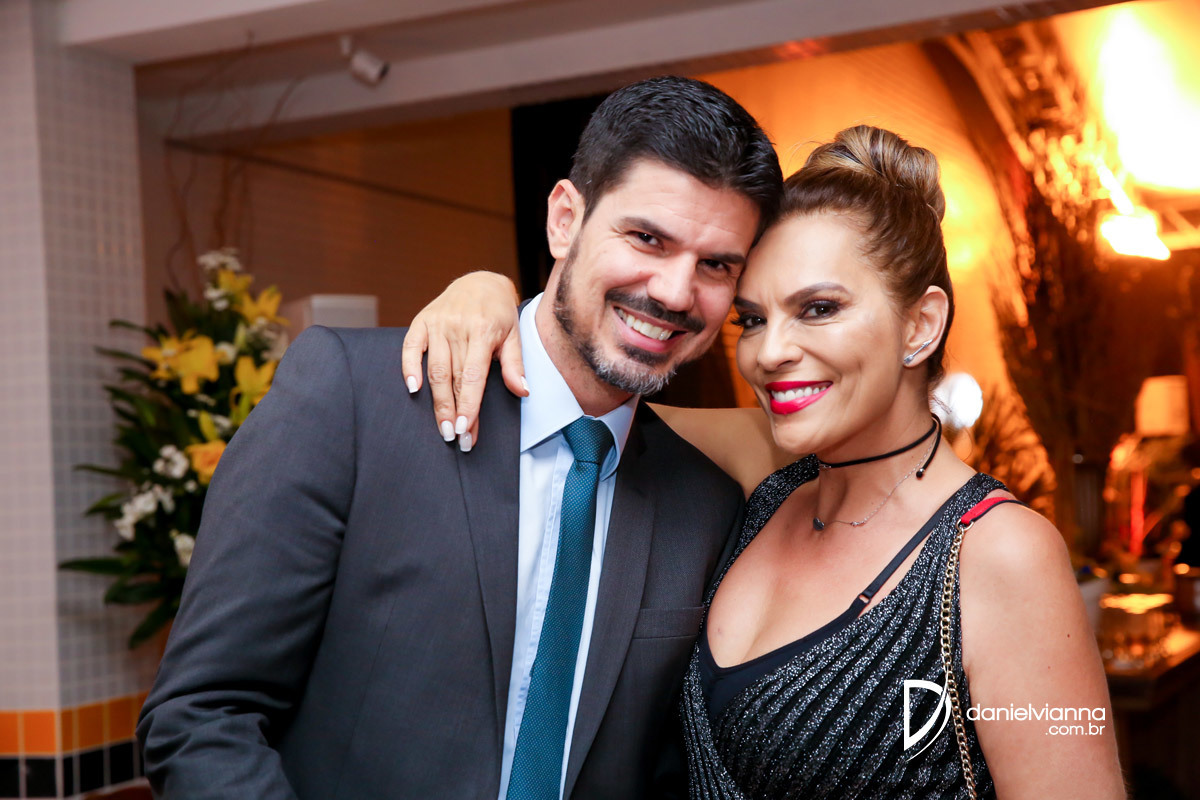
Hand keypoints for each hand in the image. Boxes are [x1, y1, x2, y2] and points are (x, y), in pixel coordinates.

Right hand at [402, 271, 525, 450]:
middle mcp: (458, 327)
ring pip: (434, 369)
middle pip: (452, 378)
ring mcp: (438, 323)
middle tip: (454, 438)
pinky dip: (409, 368)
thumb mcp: (514, 334)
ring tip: (441, 426)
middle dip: (453, 411)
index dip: (469, 404)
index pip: (473, 376)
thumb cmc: (499, 313)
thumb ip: (515, 364)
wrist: (480, 281)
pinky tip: (413, 389)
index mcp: (483, 330)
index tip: (466, 429)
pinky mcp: (421, 320)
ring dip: (436, 401)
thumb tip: (523, 391)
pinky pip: (411, 347)